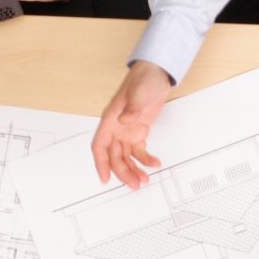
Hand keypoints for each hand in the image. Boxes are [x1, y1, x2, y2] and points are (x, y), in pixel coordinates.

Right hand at [91, 61, 171, 187]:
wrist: (157, 73)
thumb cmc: (144, 79)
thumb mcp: (139, 92)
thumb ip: (131, 108)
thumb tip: (124, 121)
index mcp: (111, 119)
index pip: (100, 145)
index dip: (100, 163)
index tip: (105, 178)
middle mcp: (116, 127)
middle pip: (114, 156)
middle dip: (123, 172)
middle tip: (134, 184)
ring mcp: (127, 130)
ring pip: (126, 157)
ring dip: (133, 169)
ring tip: (143, 180)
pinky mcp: (139, 131)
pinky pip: (139, 151)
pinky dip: (146, 159)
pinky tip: (154, 163)